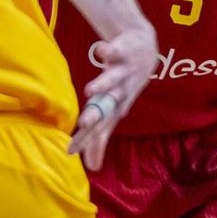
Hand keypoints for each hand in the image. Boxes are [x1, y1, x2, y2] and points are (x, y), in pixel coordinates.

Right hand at [70, 20, 158, 166]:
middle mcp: (120, 92)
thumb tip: (92, 167)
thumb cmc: (123, 85)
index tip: (71, 152)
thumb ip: (99, 137)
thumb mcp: (111, 111)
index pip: (101, 129)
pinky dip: (107, 51)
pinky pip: (114, 51)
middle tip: (83, 124)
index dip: (90, 141)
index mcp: (115, 108)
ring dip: (102, 84)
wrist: (145, 51)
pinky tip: (101, 51)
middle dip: (95, 115)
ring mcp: (122, 72)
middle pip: (107, 106)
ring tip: (88, 90)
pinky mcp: (121, 52)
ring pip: (111, 80)